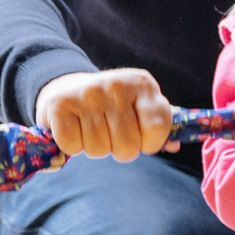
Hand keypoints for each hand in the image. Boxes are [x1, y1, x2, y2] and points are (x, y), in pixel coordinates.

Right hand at [35, 68, 173, 160]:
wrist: (68, 86)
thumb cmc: (112, 105)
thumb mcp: (140, 107)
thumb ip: (158, 125)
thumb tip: (174, 147)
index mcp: (143, 84)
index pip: (158, 128)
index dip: (149, 143)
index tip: (141, 137)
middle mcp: (117, 85)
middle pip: (128, 146)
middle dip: (119, 148)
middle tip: (111, 132)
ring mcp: (88, 93)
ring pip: (99, 150)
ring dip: (95, 147)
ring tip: (92, 128)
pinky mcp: (60, 104)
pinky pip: (73, 146)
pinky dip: (73, 145)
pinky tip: (75, 127)